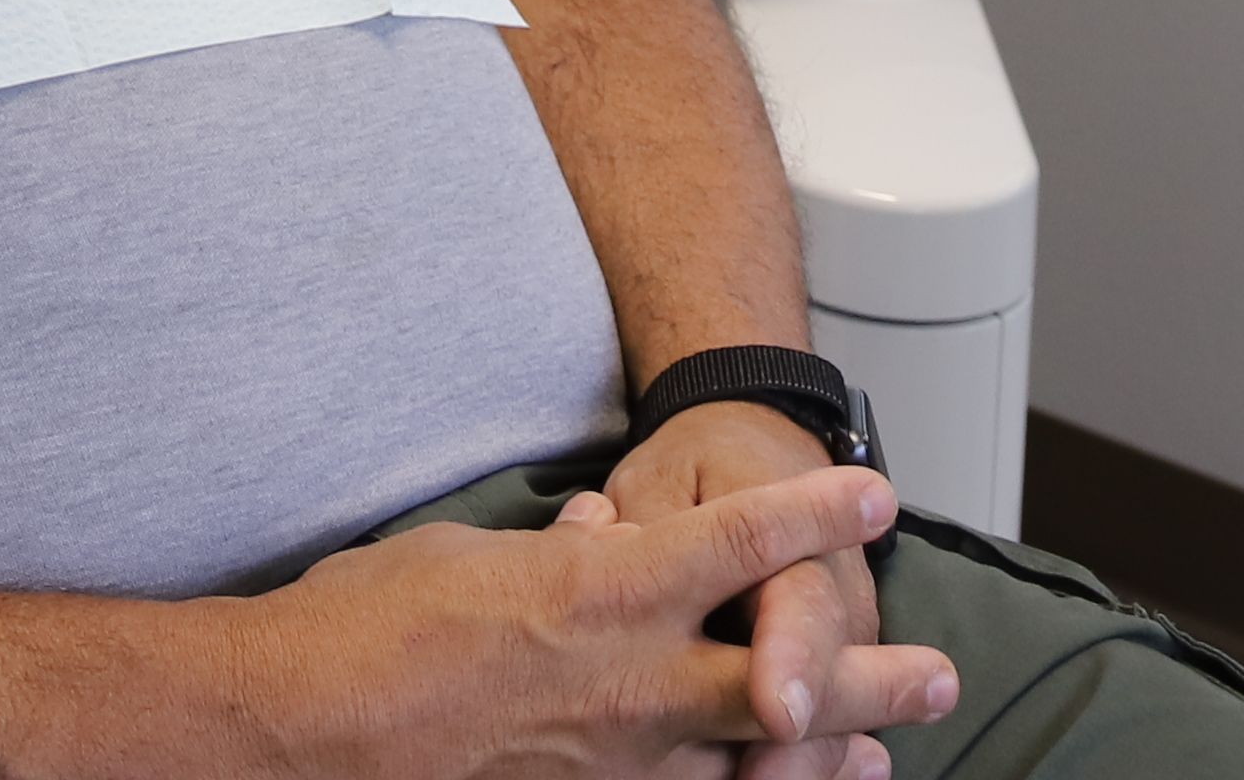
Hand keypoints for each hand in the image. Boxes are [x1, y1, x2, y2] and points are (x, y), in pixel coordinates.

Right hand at [270, 460, 933, 773]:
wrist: (304, 729)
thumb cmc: (366, 626)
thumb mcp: (469, 554)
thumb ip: (554, 553)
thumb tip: (600, 535)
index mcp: (600, 592)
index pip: (736, 542)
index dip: (814, 514)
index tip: (871, 491)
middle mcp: (629, 685)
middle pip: (784, 678)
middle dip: (873, 676)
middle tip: (940, 673)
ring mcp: (615, 767)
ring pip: (754, 766)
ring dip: (828, 761)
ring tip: (886, 759)